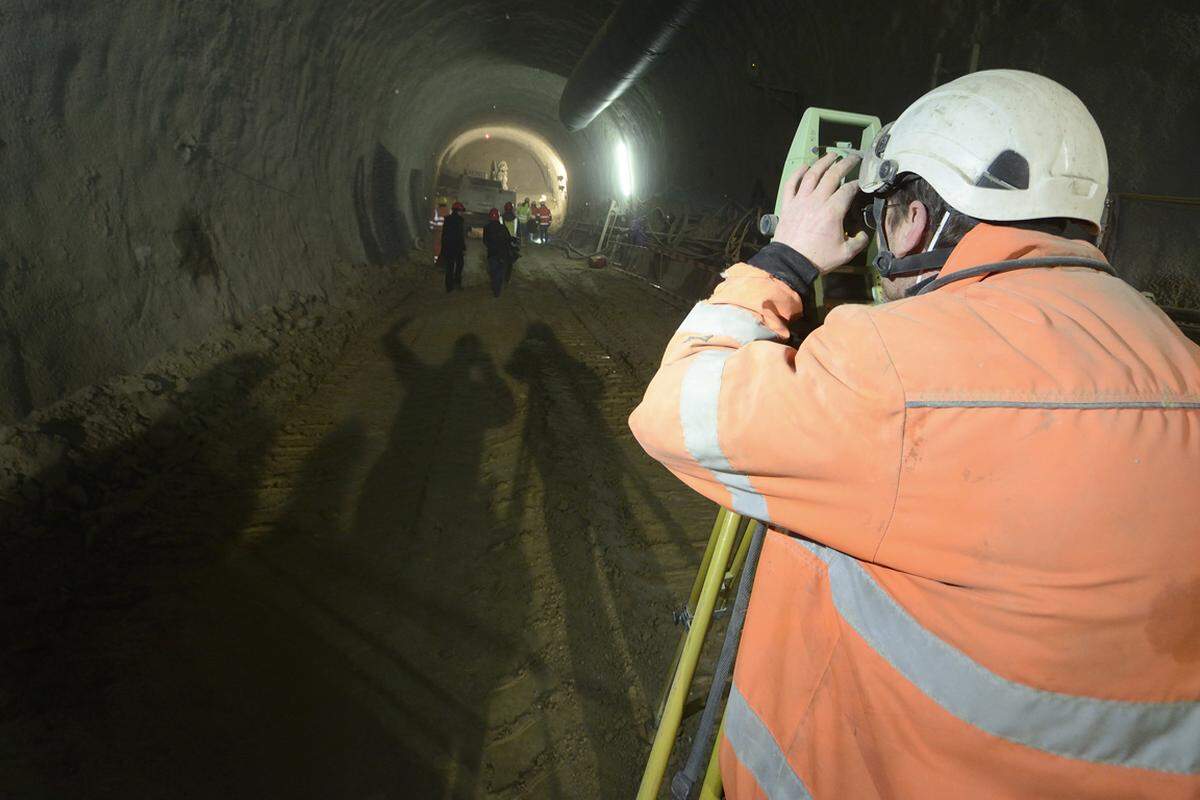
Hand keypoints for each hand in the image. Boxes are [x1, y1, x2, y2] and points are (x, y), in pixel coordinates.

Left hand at [773, 153, 868, 272]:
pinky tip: (805, 166)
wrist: (790, 263)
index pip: (848, 189)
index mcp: (832, 211)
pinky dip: (798, 172)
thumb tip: (863, 234)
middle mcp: (817, 201)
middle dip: (845, 163)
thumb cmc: (817, 258)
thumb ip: (859, 242)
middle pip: (833, 175)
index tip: (861, 183)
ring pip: (812, 174)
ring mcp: (801, 201)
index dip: (857, 183)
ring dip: (823, 162)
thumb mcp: (845, 253)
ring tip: (832, 155)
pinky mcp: (788, 205)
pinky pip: (792, 183)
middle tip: (853, 157)